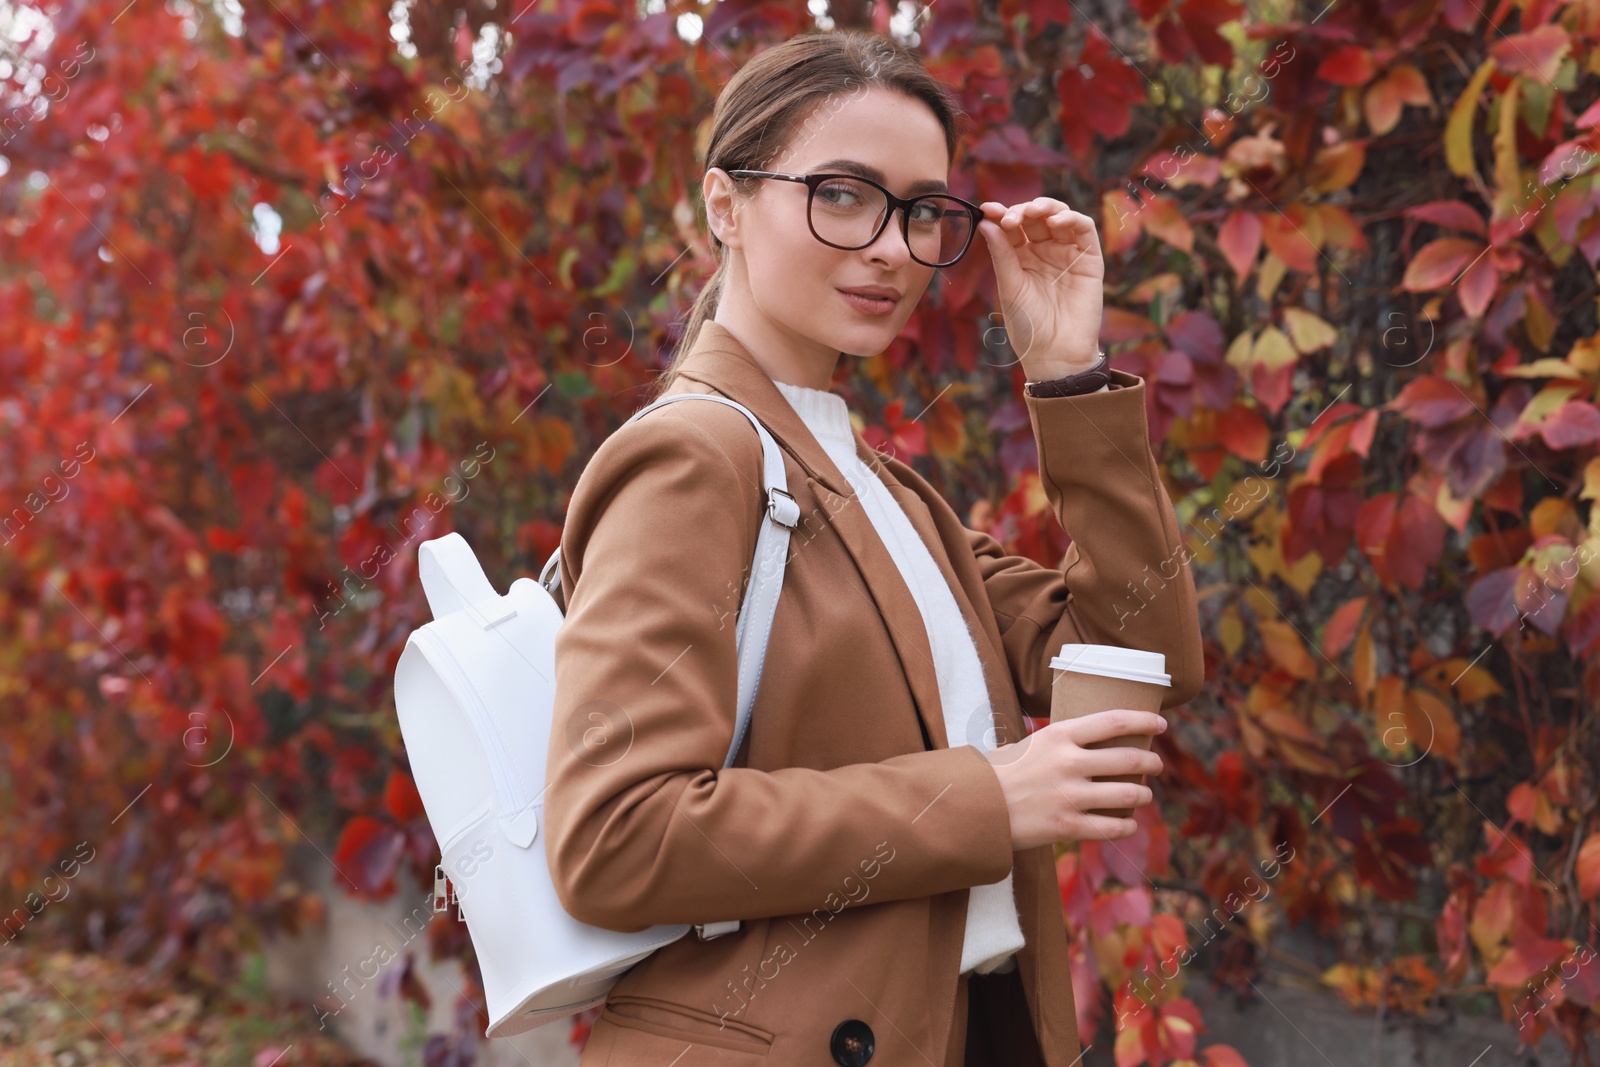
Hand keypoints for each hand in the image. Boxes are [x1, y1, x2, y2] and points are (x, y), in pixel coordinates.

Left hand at [977, 197, 1104, 378]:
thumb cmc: (1028, 326)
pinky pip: (1084, 229)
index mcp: (1021, 258)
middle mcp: (1044, 252)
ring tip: (1032, 212)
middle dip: (1022, 210)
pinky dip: (1071, 218)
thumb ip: (1001, 253)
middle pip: (1035, 218)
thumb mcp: (1009, 286)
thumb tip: (985, 220)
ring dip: (1046, 208)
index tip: (987, 208)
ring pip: (1059, 217)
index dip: (1001, 214)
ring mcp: (1067, 253)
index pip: (1012, 227)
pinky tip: (1055, 221)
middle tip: (1009, 216)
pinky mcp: (1089, 259)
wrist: (1055, 354)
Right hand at [979, 709, 1165, 848]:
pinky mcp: (1067, 826)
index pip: (1114, 722)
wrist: (973, 807)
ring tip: (1144, 795)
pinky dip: (1127, 826)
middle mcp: (1069, 763)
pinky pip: (1112, 827)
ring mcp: (1070, 796)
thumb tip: (1088, 742)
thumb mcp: (1028, 744)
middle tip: (1156, 765)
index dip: (1143, 721)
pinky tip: (1128, 824)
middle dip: (1151, 763)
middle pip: (1129, 760)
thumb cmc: (998, 773)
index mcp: (1058, 736)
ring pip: (1128, 795)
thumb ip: (1059, 744)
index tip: (1161, 724)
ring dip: (1143, 795)